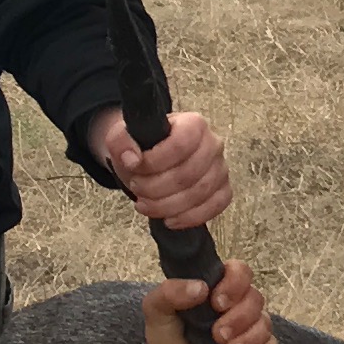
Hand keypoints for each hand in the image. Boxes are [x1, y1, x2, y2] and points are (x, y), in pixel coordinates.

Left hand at [92, 105, 232, 230]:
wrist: (154, 161)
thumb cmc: (143, 148)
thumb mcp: (123, 138)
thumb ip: (120, 141)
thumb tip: (131, 159)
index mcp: (193, 124)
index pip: (180, 144)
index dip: (154, 162)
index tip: (134, 167)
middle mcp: (213, 144)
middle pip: (188, 174)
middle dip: (155, 187)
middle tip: (136, 187)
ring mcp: (220, 168)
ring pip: (199, 194)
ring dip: (166, 206)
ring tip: (145, 204)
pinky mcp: (223, 190)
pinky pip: (214, 207)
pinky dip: (189, 217)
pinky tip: (168, 219)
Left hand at [140, 258, 274, 343]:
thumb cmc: (166, 341)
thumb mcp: (156, 312)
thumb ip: (169, 292)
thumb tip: (201, 287)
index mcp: (215, 288)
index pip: (239, 271)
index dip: (234, 284)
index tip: (216, 303)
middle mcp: (236, 305)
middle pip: (255, 298)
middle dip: (238, 318)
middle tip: (217, 335)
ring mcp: (248, 329)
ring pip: (265, 323)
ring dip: (249, 338)